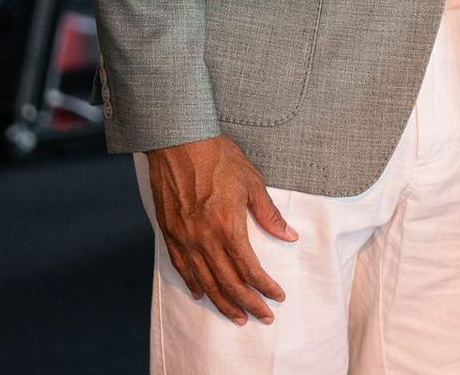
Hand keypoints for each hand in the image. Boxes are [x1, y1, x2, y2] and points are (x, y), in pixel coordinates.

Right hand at [146, 134, 297, 324]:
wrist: (178, 141)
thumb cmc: (219, 157)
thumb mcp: (252, 182)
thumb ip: (269, 214)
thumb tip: (290, 235)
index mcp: (228, 227)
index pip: (249, 269)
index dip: (265, 287)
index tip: (277, 296)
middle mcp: (204, 239)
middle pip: (228, 283)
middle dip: (248, 303)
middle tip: (263, 316)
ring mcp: (184, 238)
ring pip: (205, 281)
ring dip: (222, 302)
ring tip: (237, 317)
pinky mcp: (169, 233)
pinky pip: (181, 267)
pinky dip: (194, 284)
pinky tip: (203, 294)